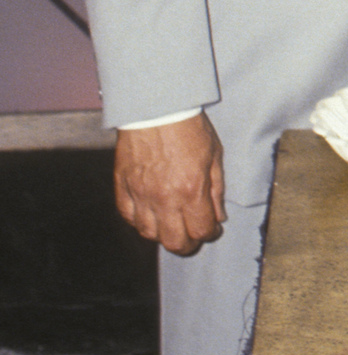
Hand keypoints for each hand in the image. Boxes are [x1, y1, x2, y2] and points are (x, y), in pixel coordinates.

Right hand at [113, 113, 225, 254]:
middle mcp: (164, 198)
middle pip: (173, 242)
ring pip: (148, 234)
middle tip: (193, 236)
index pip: (200, 230)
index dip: (209, 234)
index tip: (212, 229)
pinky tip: (150, 215)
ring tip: (172, 225)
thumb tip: (218, 216)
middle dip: (187, 244)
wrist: (156, 110)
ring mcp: (140, 195)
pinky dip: (140, 221)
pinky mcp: (122, 188)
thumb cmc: (189, 129)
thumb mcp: (214, 156)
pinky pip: (128, 217)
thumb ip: (216, 189)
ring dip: (163, 234)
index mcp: (191, 190)